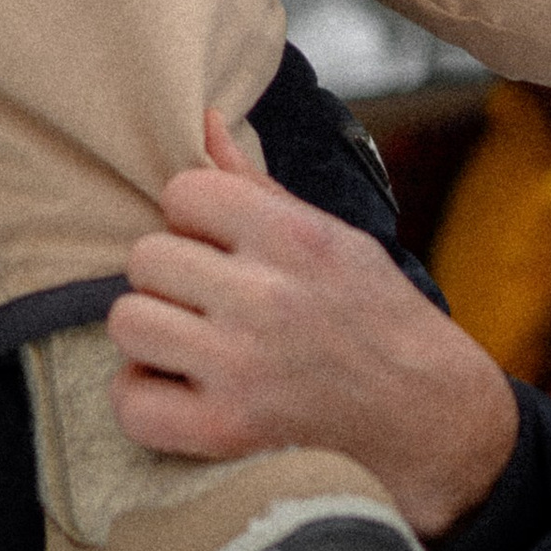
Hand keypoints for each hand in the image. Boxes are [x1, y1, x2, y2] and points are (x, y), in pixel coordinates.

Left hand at [109, 117, 520, 543]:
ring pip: (128, 322)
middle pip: (145, 258)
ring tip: (191, 341)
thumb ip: (254, 183)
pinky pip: (130, 403)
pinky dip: (143, 399)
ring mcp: (241, 366)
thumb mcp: (329, 233)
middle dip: (171, 275)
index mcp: (292, 237)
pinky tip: (179, 388)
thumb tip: (205, 121)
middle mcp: (264, 297)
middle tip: (207, 298)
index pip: (181, 193)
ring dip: (153, 332)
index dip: (193, 217)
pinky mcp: (226, 429)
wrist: (422, 407)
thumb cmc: (372, 311)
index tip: (220, 245)